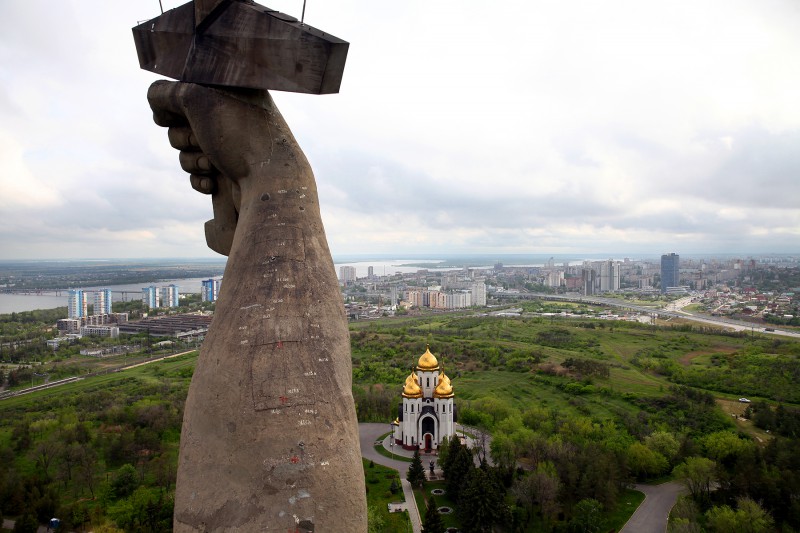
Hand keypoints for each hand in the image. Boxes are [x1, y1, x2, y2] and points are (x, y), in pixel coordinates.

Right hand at [147, 80, 285, 254]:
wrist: (271, 184)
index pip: (184, 89)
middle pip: (178, 123)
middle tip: (202, 140)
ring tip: (214, 165)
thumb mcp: (197, 100)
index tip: (178, 114)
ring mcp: (232, 145)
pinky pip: (198, 174)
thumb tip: (156, 106)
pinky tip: (214, 183)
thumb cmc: (240, 135)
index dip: (175, 104)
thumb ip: (166, 93)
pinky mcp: (231, 172)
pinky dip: (200, 179)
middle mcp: (233, 114)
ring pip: (185, 151)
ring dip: (192, 160)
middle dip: (184, 136)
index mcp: (233, 90)